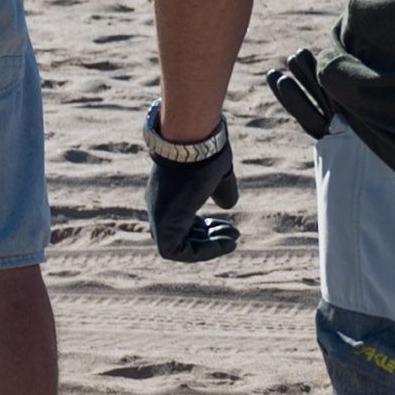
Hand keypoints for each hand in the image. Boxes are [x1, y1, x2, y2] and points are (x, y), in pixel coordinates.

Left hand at [145, 118, 239, 263]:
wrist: (191, 142)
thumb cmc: (205, 153)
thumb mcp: (218, 175)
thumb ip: (222, 191)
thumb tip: (228, 205)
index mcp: (169, 194)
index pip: (183, 222)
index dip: (205, 228)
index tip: (227, 225)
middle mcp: (160, 207)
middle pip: (181, 235)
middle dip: (209, 239)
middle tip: (234, 234)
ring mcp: (159, 216)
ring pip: (177, 247)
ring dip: (207, 247)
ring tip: (232, 240)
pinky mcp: (163, 224)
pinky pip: (175, 251)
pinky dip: (201, 252)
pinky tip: (224, 244)